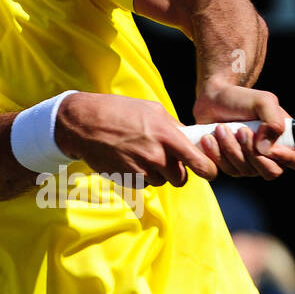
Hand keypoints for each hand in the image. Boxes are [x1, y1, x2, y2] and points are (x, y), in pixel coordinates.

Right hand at [55, 92, 218, 187]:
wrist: (84, 124)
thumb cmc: (119, 111)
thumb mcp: (152, 109)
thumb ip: (174, 127)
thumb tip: (191, 139)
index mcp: (167, 136)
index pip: (199, 163)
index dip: (209, 170)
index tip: (209, 171)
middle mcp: (157, 156)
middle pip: (181, 178)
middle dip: (177, 171)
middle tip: (167, 159)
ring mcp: (142, 170)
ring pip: (162, 181)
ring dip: (157, 173)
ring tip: (142, 154)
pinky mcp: (128, 179)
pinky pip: (144, 184)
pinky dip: (141, 176)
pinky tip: (130, 159)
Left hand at [192, 83, 294, 178]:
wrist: (214, 100)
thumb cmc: (243, 99)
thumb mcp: (264, 101)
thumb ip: (273, 121)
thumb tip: (266, 149)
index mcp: (288, 141)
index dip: (293, 160)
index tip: (274, 148)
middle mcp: (273, 156)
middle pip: (272, 172)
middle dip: (253, 153)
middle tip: (241, 130)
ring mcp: (252, 164)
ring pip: (247, 171)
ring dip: (231, 148)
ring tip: (221, 128)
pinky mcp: (232, 166)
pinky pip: (228, 170)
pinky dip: (218, 153)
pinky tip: (210, 138)